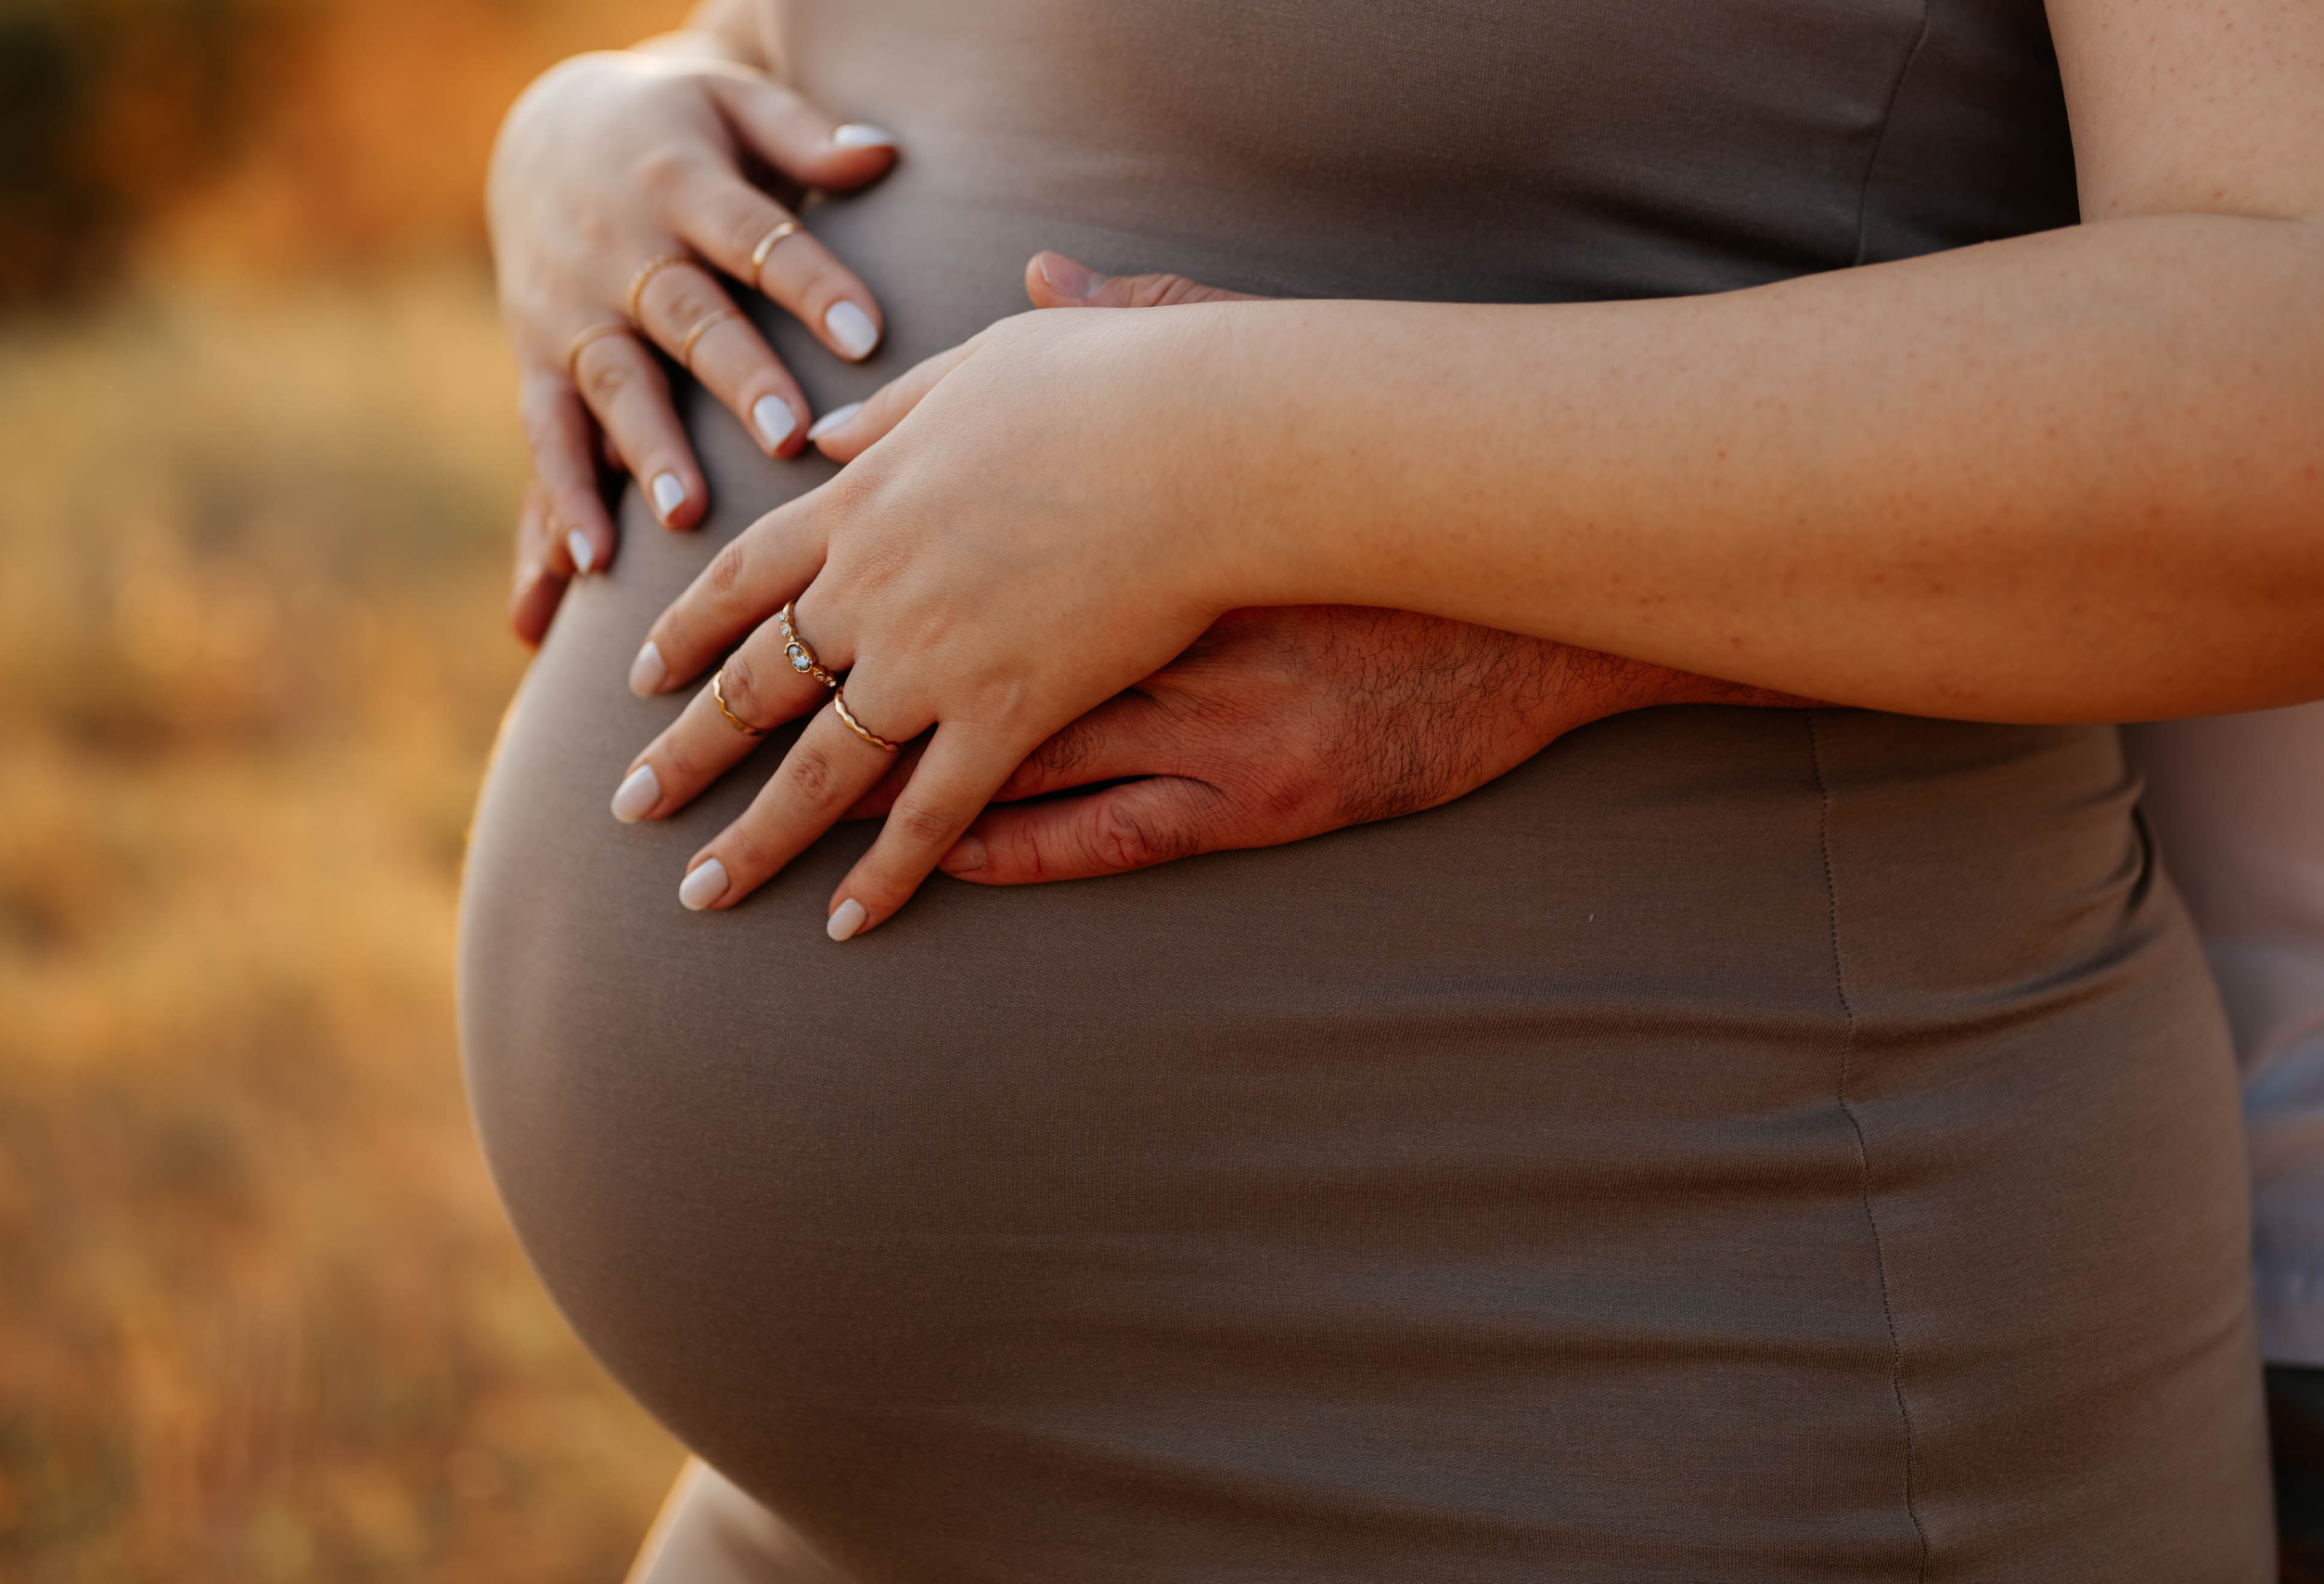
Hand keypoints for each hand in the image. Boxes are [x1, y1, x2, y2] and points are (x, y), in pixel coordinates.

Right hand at [490, 43, 898, 641]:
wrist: (547, 132)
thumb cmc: (680, 130)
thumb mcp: (734, 102)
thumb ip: (804, 132)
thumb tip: (882, 153)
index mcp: (677, 183)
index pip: (750, 234)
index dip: (806, 281)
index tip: (867, 334)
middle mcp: (615, 252)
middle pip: (682, 317)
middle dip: (734, 378)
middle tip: (789, 438)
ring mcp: (569, 313)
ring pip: (609, 387)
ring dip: (642, 453)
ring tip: (685, 517)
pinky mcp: (537, 364)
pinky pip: (546, 440)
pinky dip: (555, 507)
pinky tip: (576, 577)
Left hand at [608, 256, 1803, 932]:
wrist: (1454, 512)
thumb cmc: (1327, 432)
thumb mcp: (1202, 358)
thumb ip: (1099, 332)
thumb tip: (1037, 289)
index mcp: (997, 500)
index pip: (819, 558)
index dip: (725, 612)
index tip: (642, 655)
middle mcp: (1015, 596)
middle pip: (832, 675)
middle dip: (720, 738)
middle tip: (627, 798)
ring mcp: (1097, 690)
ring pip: (909, 767)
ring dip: (799, 829)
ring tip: (705, 886)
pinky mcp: (1188, 768)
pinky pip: (1036, 828)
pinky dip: (942, 862)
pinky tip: (866, 903)